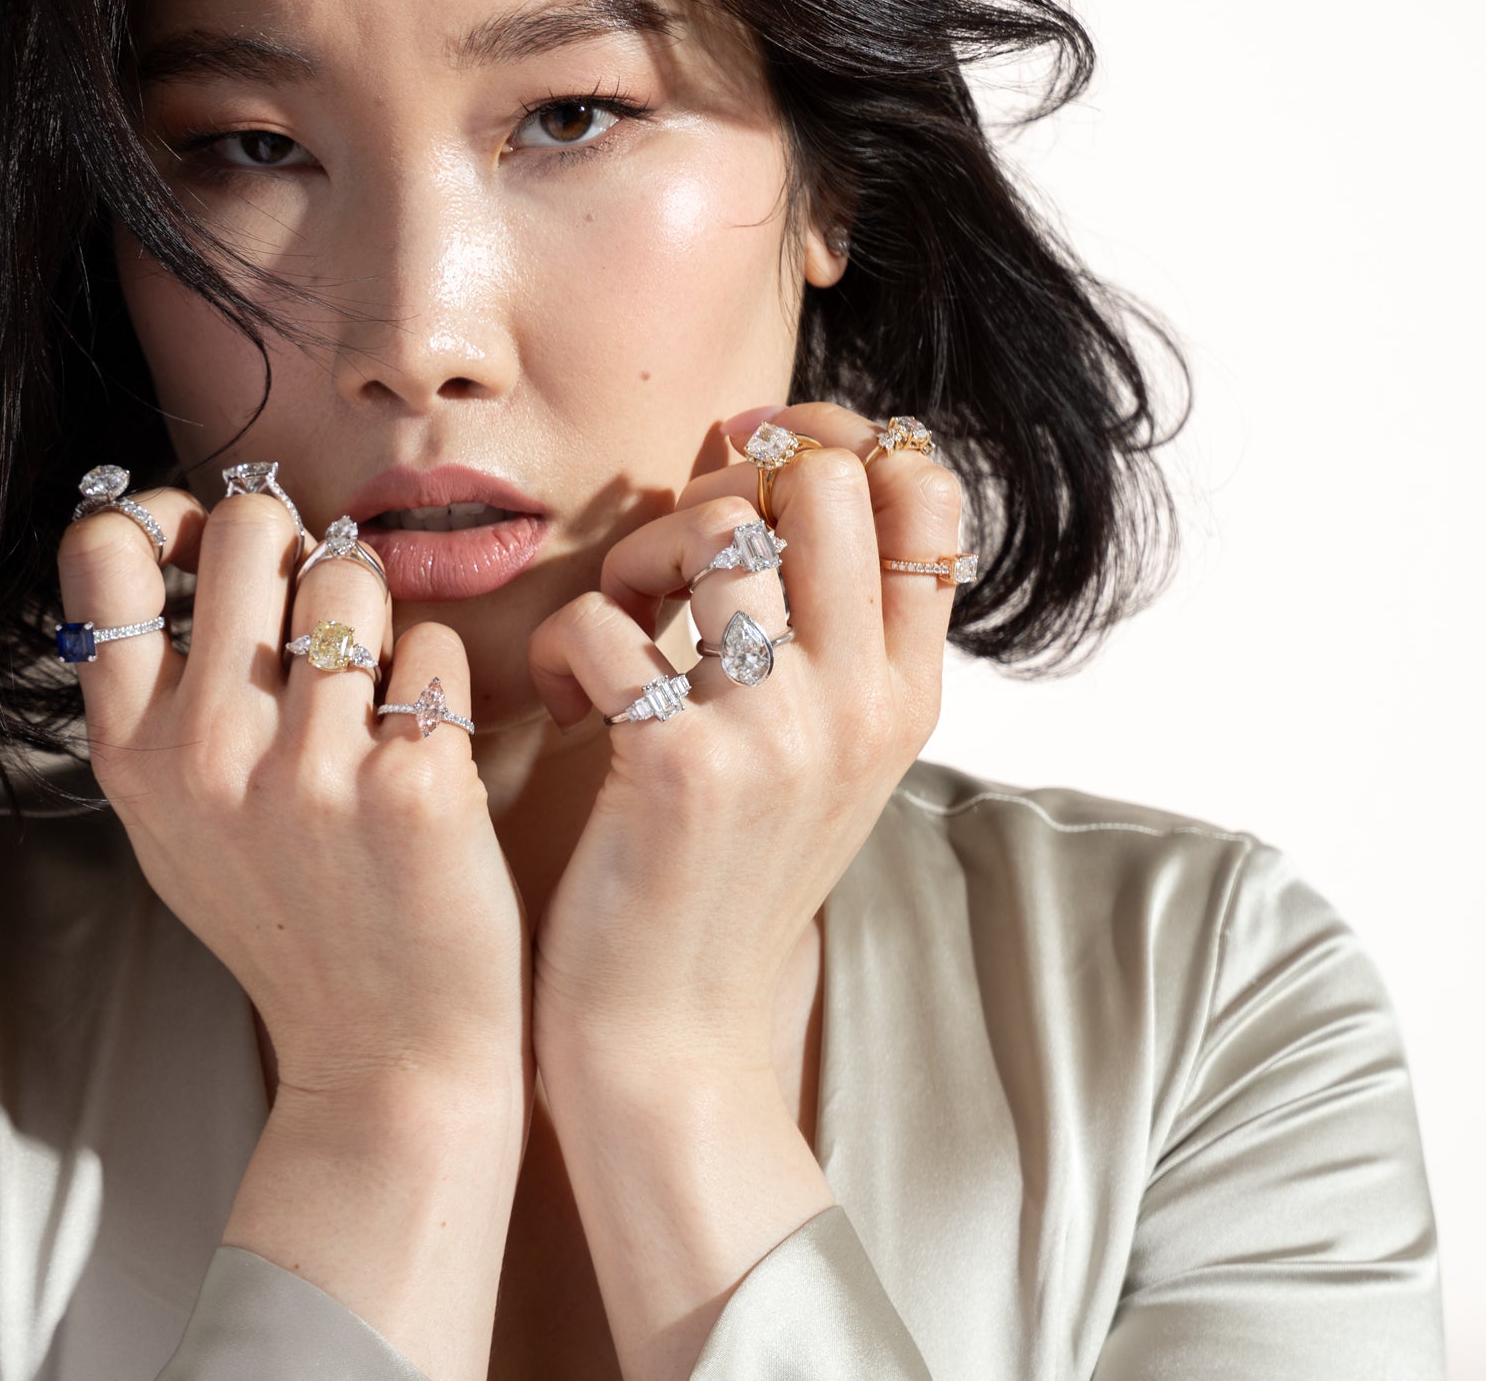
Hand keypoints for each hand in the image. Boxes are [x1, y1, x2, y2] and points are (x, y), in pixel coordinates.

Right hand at [58, 470, 525, 1379]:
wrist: (386, 1058)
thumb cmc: (291, 924)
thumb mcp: (176, 825)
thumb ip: (157, 700)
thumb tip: (168, 540)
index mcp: (135, 755)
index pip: (107, 549)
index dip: (164, 513)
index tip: (206, 543)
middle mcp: (208, 754)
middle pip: (249, 526)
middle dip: (295, 545)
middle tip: (319, 611)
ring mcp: (309, 770)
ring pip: (352, 574)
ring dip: (379, 615)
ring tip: (378, 694)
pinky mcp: (411, 785)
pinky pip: (433, 647)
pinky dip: (441, 686)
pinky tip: (427, 755)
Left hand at [522, 402, 964, 1378]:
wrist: (672, 1038)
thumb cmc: (717, 879)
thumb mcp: (816, 754)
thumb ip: (823, 628)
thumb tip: (773, 459)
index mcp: (904, 692)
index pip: (922, 489)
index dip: (826, 448)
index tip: (741, 485)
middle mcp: (860, 701)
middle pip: (821, 480)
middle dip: (722, 490)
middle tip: (667, 572)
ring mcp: (779, 731)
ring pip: (711, 527)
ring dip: (635, 558)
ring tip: (616, 634)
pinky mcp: (679, 765)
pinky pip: (604, 620)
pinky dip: (563, 648)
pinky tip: (568, 709)